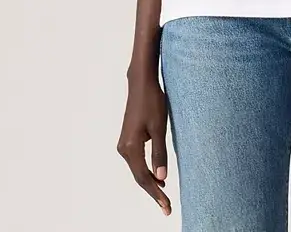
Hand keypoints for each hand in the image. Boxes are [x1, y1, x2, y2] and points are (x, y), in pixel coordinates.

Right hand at [117, 73, 171, 215]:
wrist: (141, 83)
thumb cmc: (152, 101)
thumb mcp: (159, 127)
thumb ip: (159, 153)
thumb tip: (161, 178)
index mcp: (131, 147)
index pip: (144, 177)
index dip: (156, 193)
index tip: (167, 206)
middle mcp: (124, 148)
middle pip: (139, 177)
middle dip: (153, 192)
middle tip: (167, 207)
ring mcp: (124, 144)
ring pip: (137, 170)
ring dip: (150, 182)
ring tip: (163, 196)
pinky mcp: (128, 139)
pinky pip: (137, 161)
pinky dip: (146, 171)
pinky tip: (156, 177)